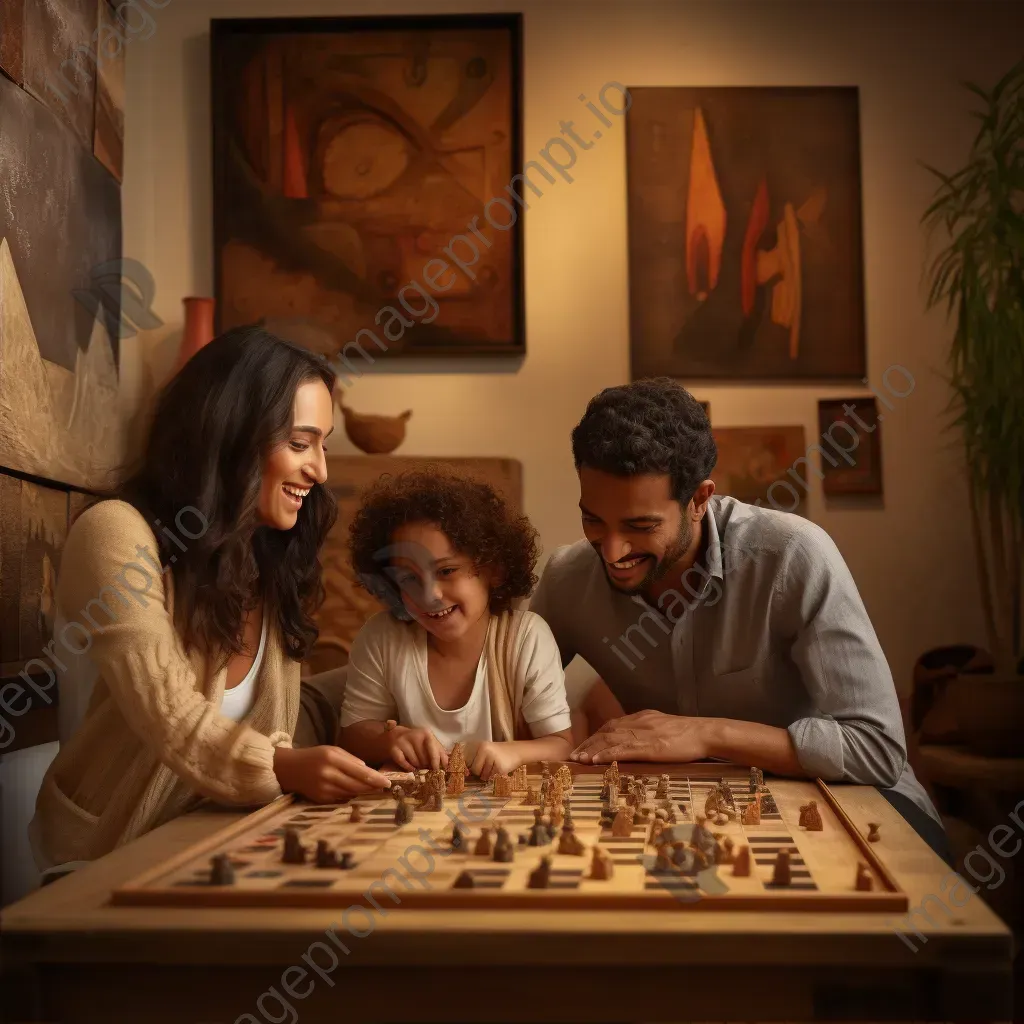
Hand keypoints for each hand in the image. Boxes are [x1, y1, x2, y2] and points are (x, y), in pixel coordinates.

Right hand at [274, 745, 391, 801]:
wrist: (289, 768)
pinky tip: (355, 792)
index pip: (359, 771)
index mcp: (333, 759)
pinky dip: (350, 796)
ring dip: (363, 792)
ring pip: (350, 793)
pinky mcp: (320, 799)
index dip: (375, 779)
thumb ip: (351, 759)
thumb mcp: (333, 750)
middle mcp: (328, 775)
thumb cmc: (315, 756)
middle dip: (372, 787)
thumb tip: (368, 770)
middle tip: (384, 788)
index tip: (387, 782)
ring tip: (373, 789)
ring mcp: (323, 789)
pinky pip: (341, 799)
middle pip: (356, 785)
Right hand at [388, 726, 448, 770]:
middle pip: (424, 759)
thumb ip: (440, 752)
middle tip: (425, 766)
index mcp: (426, 734)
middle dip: (426, 765)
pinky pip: (404, 763)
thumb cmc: (418, 742)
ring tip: (417, 764)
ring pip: (415, 762)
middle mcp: (414, 736)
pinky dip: (408, 768)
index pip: (433, 751)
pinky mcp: (394, 749)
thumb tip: (447, 765)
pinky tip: (411, 767)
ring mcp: (403, 742)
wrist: (396, 736)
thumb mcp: (430, 743)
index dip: (436, 763)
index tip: (437, 770)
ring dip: (417, 767)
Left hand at [470, 741, 521, 781]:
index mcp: (481, 746)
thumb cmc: (500, 753)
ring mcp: (493, 759)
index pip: (469, 762)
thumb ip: (478, 760)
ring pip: (483, 775)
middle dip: (480, 772)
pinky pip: (492, 777)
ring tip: (495, 768)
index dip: (470, 768)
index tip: (472, 771)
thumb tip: (467, 773)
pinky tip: (500, 769)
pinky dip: (495, 776)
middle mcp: (485, 751)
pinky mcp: (500, 767)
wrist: (518, 751)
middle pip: (475, 770)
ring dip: (488, 775)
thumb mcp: (487, 752)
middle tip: (487, 769)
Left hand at [569, 710, 709, 763]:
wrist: (705, 733)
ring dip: (592, 750)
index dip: (595, 737)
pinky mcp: (650, 747)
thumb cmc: (688, 734)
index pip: (611, 726)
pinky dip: (607, 754)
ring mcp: (643, 735)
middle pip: (606, 732)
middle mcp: (638, 723)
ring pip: (611, 740)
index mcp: (641, 718)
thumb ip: (647, 730)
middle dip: (588, 744)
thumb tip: (635, 738)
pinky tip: (596, 761)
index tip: (583, 747)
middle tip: (573, 755)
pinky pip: (624, 750)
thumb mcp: (663, 727)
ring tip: (579, 759)